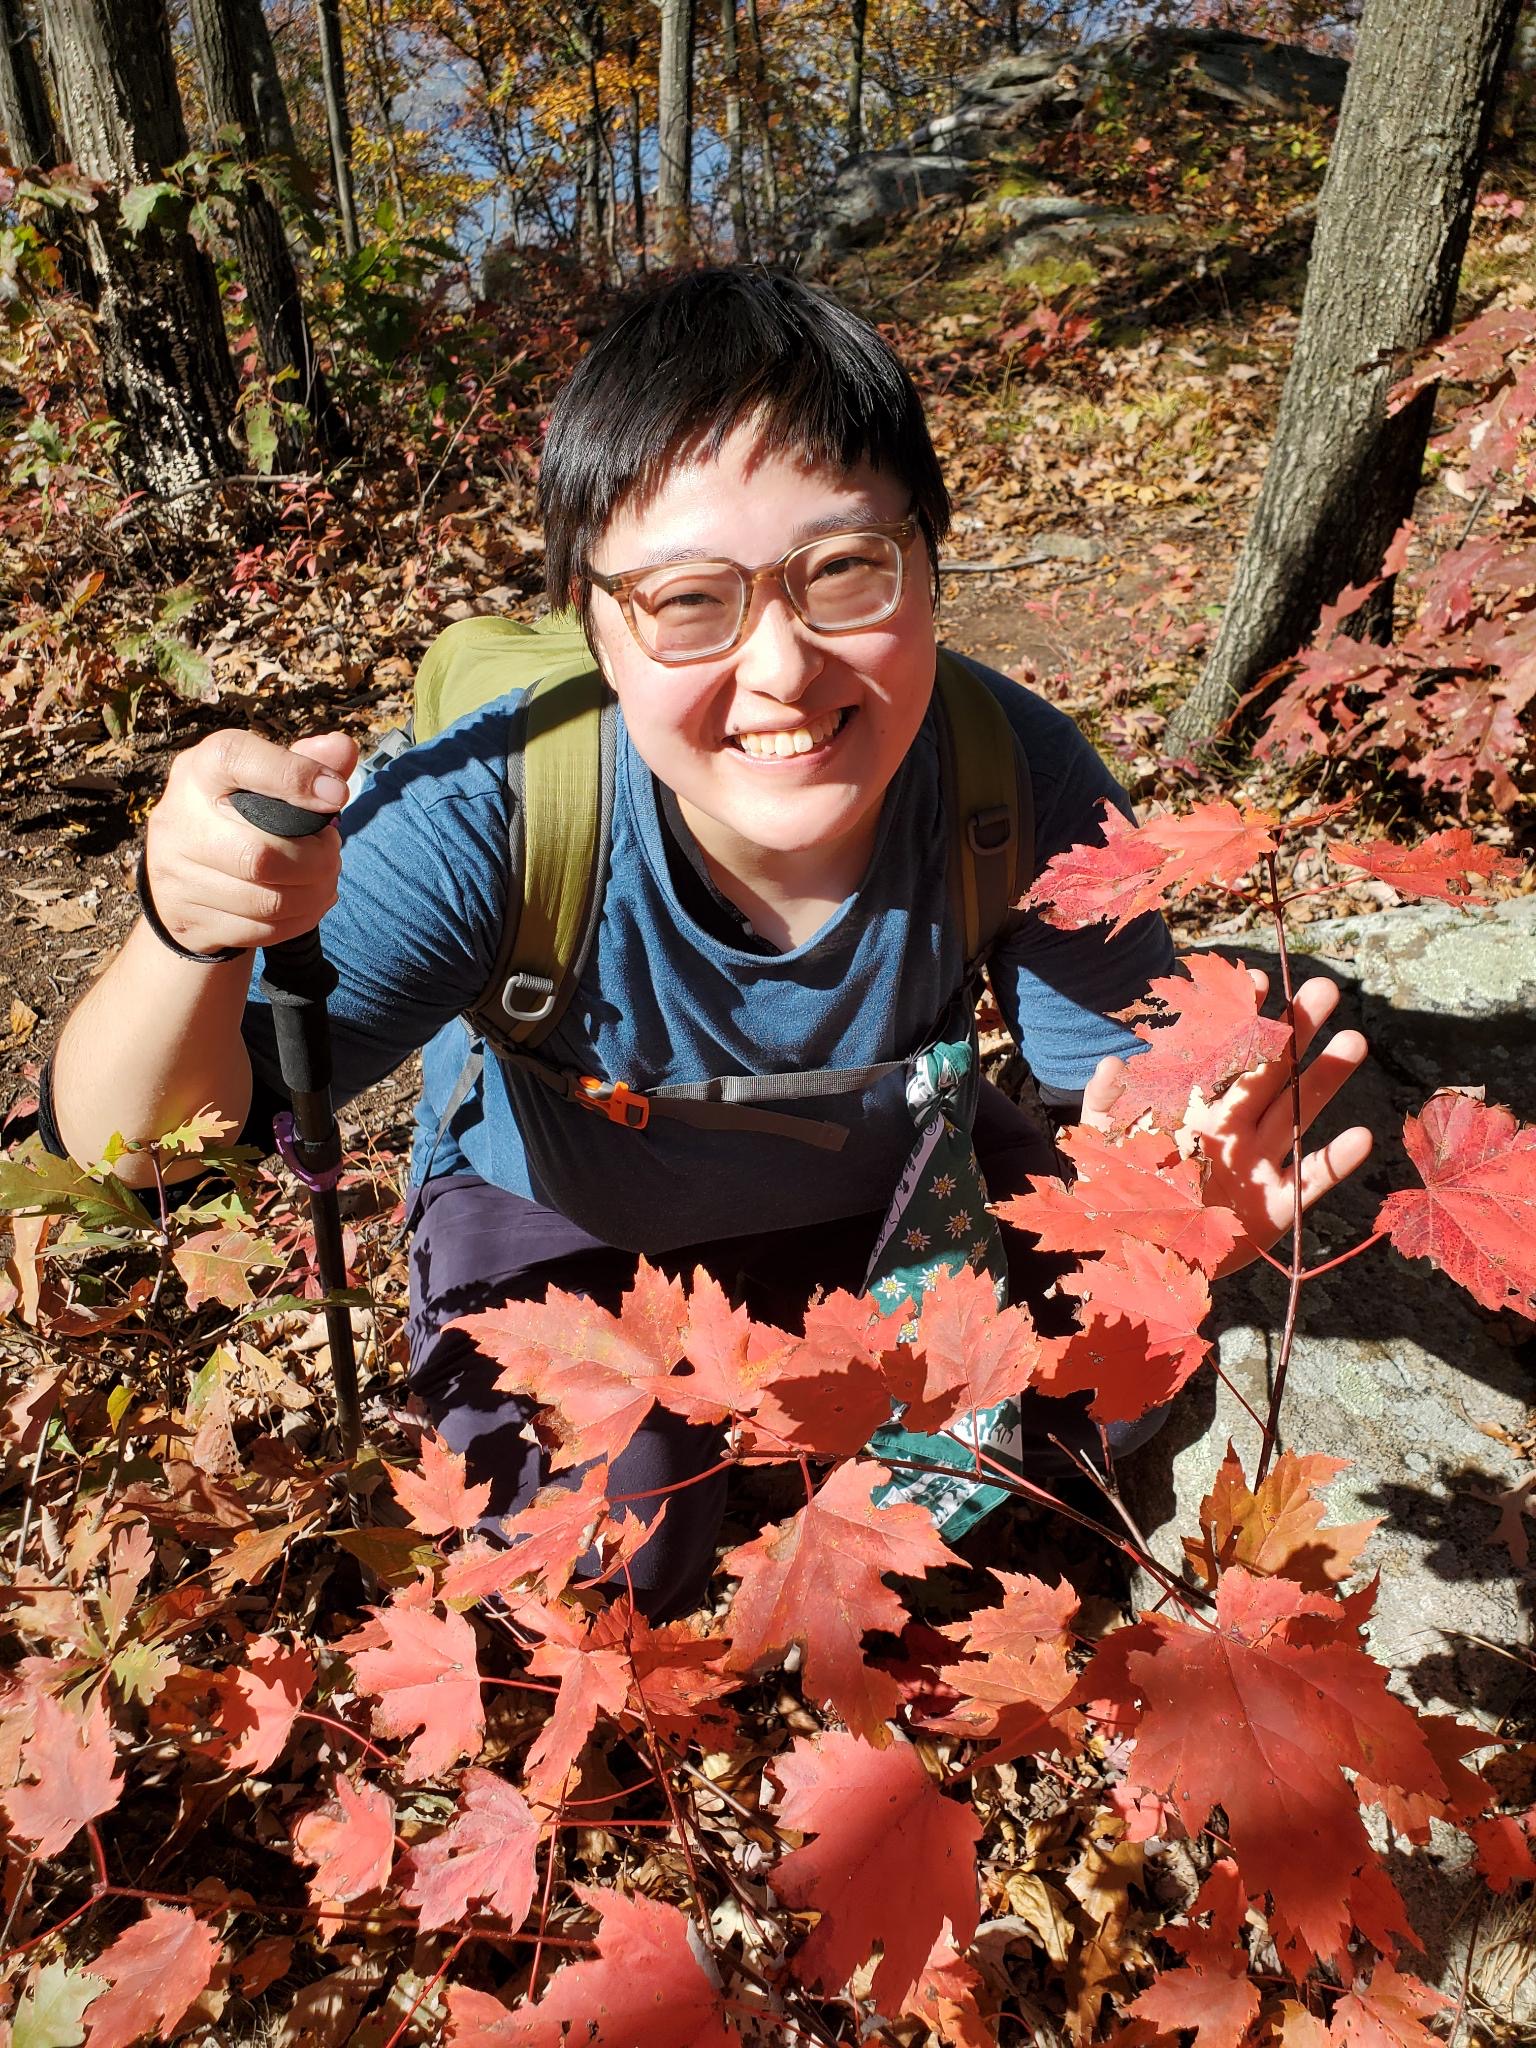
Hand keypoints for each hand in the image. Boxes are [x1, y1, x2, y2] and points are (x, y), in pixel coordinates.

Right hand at [143, 729, 358, 956]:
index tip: (337, 796)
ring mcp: (177, 875)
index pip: (236, 760)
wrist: (183, 883)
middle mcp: (179, 820)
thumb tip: (342, 748)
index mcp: (198, 772)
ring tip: (327, 877)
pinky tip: (311, 901)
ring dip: (315, 892)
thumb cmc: (237, 817)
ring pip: (267, 900)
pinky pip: (262, 930)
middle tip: (333, 852)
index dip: (293, 776)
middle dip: (317, 859)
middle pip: (260, 854)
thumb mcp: (263, 780)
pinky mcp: (190, 919)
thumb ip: (305, 760)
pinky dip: (300, 918)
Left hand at [1080, 970, 1371, 1277]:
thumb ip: (1105, 1105)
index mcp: (1195, 1107)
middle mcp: (1234, 1128)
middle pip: (1272, 1071)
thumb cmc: (1121, 1195)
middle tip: (1325, 988)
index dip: (1239, 1018)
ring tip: (1354, 1041)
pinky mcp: (1278, 1207)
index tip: (1256, 981)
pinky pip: (1312, 1179)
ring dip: (1326, 1079)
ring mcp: (1260, 1164)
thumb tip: (1112, 1060)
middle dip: (1296, 1030)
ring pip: (1299, 1112)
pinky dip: (1337, 1161)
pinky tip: (1361, 1136)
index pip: (1222, 1053)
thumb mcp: (1103, 1148)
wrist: (1138, 1258)